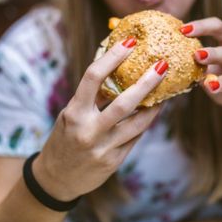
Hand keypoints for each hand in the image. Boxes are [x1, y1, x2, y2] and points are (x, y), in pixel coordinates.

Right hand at [33, 37, 167, 201]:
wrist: (56, 179)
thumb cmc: (65, 138)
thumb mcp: (71, 115)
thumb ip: (92, 98)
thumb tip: (118, 70)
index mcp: (74, 112)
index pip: (93, 77)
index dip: (113, 57)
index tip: (130, 42)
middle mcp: (88, 130)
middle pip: (124, 102)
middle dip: (147, 82)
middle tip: (163, 65)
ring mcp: (103, 147)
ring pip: (138, 123)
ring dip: (155, 106)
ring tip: (166, 91)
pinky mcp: (114, 161)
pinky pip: (135, 138)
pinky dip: (144, 123)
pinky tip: (152, 112)